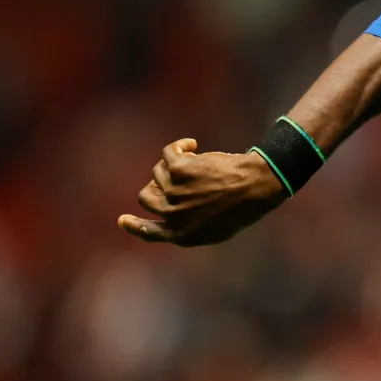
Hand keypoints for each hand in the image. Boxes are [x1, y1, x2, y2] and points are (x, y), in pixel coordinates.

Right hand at [116, 138, 288, 246]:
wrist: (257, 186)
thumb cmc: (244, 206)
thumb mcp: (217, 228)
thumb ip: (191, 227)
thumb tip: (170, 217)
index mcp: (182, 235)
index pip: (149, 233)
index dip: (133, 226)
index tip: (122, 219)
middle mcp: (173, 215)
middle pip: (146, 197)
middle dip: (155, 185)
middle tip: (173, 174)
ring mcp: (174, 192)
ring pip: (157, 172)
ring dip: (172, 164)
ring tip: (194, 159)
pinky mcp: (179, 170)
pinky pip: (167, 153)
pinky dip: (177, 147)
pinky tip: (192, 145)